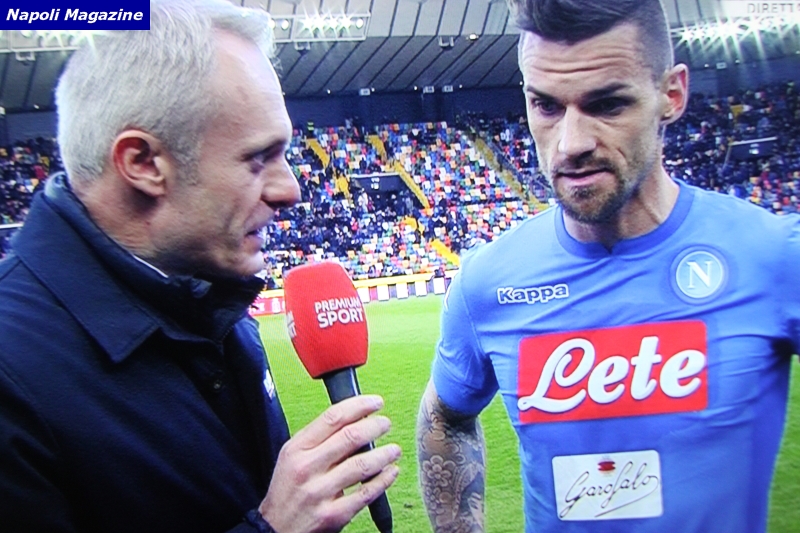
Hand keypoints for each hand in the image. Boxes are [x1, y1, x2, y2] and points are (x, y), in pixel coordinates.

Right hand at [258, 395, 400, 532]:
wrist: (275, 529)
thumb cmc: (288, 490)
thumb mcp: (293, 458)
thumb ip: (319, 439)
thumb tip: (355, 420)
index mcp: (297, 449)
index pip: (332, 418)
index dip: (359, 406)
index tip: (376, 403)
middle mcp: (307, 468)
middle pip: (350, 437)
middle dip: (375, 427)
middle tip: (386, 424)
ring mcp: (320, 492)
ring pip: (361, 465)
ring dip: (384, 454)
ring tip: (394, 449)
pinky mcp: (333, 515)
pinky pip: (365, 493)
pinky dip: (384, 480)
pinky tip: (391, 472)